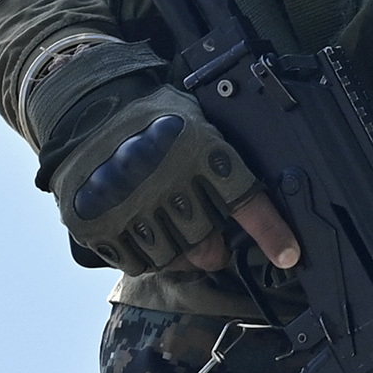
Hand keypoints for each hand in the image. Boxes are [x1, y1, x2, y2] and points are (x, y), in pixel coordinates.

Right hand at [38, 86, 296, 275]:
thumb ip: (222, 154)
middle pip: (207, 243)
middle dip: (216, 249)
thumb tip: (267, 188)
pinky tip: (146, 234)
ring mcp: (130, 207)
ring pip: (174, 258)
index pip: (245, 201)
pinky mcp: (99, 226)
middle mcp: (165, 182)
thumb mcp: (195, 119)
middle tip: (215, 243)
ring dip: (182, 253)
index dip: (271, 232)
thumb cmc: (150, 115)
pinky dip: (148, 255)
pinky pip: (138, 262)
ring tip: (176, 235)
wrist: (84, 110)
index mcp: (196, 152)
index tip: (288, 254)